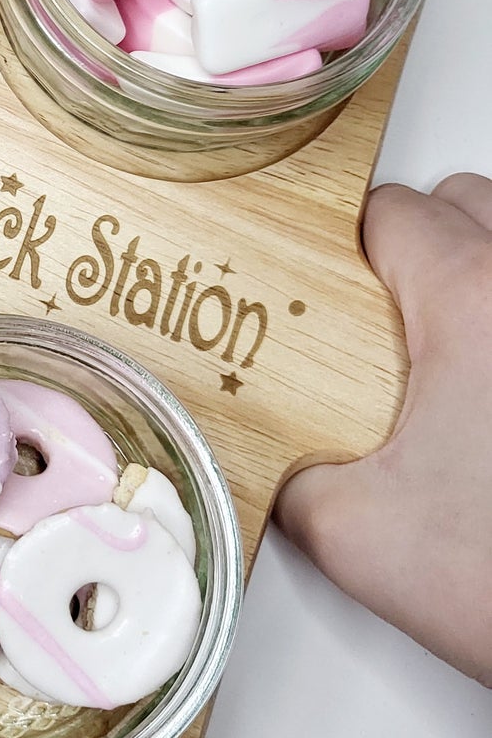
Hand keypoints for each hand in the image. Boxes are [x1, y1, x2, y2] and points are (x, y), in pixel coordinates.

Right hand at [277, 174, 491, 685]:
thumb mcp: (355, 534)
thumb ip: (288, 476)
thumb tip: (268, 455)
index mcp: (473, 305)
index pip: (395, 213)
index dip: (347, 247)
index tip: (331, 289)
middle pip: (468, 203)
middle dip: (421, 245)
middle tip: (387, 316)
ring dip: (480, 271)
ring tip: (452, 348)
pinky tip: (488, 382)